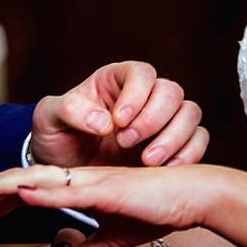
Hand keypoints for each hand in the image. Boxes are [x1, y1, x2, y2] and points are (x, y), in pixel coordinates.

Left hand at [0, 164, 210, 246]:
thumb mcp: (107, 242)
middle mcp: (76, 179)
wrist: (192, 196)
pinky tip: (23, 190)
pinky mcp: (108, 187)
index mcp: (73, 188)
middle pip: (19, 180)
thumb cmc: (153, 210)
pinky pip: (72, 188)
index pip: (23, 191)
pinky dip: (46, 189)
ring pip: (36, 179)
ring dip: (2, 183)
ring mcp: (90, 180)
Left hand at [30, 61, 206, 168]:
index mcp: (116, 80)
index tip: (118, 121)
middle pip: (171, 92)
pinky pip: (198, 140)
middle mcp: (145, 96)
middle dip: (153, 118)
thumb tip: (102, 121)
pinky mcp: (174, 146)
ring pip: (190, 113)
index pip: (141, 73)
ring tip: (147, 161)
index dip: (136, 94)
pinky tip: (164, 170)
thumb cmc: (57, 136)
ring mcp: (162, 121)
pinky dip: (188, 153)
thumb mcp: (49, 119)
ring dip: (174, 137)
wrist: (66, 172)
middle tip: (126, 143)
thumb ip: (70, 111)